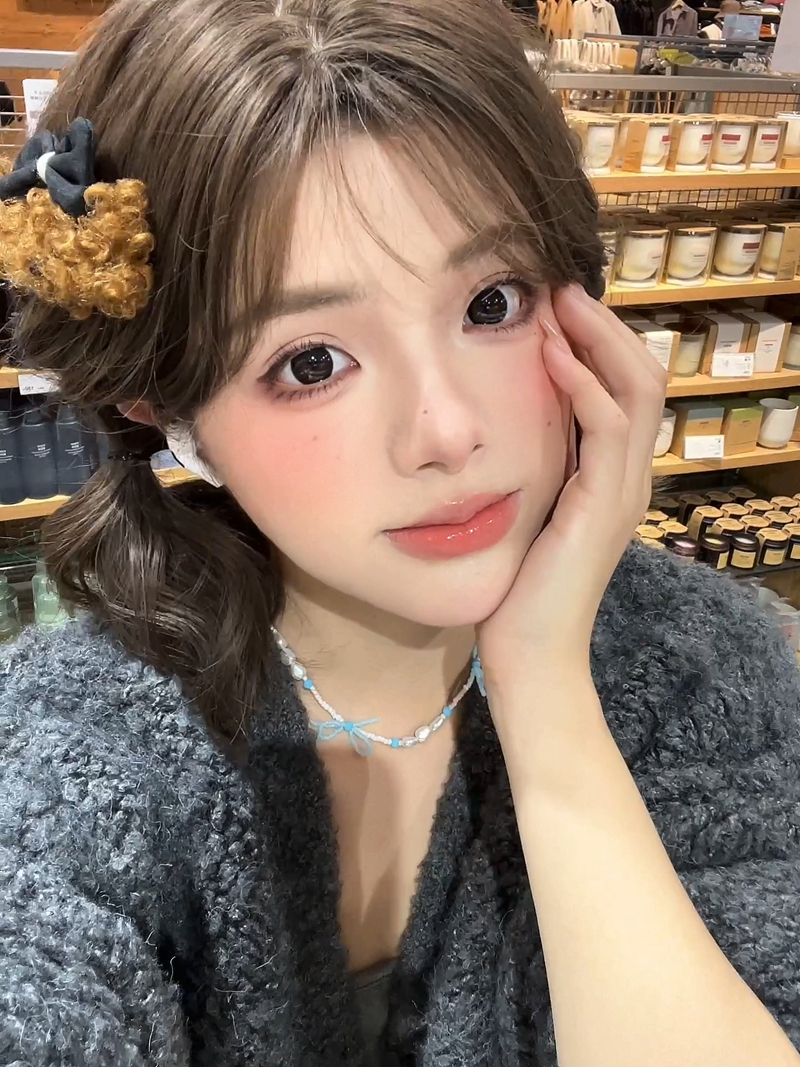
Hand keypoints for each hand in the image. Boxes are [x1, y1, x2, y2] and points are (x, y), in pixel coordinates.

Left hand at [477, 284, 665, 702]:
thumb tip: (502, 420)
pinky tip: (552, 357)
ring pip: (636, 390)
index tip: (553, 305)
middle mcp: (628, 476)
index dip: (596, 341)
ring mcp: (622, 491)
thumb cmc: (518, 589)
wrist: (531, 655)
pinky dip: (584, 385)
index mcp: (611, 475)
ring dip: (597, 339)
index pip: (622, 387)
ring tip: (558, 303)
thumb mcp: (526, 511)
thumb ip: (530, 468)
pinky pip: (609, 429)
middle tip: (560, 287)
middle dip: (602, 325)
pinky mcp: (603, 506)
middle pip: (641, 375)